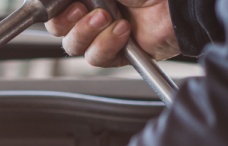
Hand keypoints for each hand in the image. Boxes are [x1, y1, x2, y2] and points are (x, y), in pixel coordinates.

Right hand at [44, 0, 179, 67]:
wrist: (177, 5)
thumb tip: (50, 0)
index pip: (54, 6)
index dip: (52, 9)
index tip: (59, 4)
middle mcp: (92, 12)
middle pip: (58, 28)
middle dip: (67, 21)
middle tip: (81, 10)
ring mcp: (104, 33)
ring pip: (74, 45)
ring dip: (89, 32)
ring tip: (109, 18)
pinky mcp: (118, 53)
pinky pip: (96, 58)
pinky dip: (107, 45)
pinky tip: (124, 31)